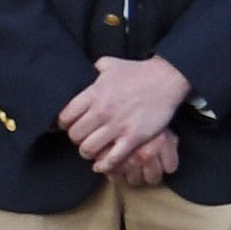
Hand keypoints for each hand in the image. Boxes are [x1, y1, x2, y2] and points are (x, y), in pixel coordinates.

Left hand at [65, 53, 191, 180]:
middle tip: (83, 138)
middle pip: (75, 136)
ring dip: (88, 152)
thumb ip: (94, 70)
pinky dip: (104, 165)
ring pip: (88, 149)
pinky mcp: (133, 137)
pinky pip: (112, 158)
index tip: (70, 126)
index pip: (65, 117)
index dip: (65, 124)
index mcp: (94, 93)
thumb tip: (87, 72)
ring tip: (93, 150)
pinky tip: (101, 165)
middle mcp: (102, 111)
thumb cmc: (138, 72)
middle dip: (77, 139)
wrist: (165, 79)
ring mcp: (118, 125)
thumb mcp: (110, 64)